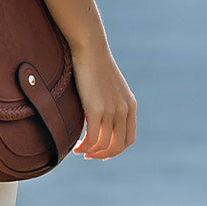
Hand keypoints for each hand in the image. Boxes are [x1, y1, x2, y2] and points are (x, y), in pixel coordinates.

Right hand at [70, 44, 136, 159]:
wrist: (90, 49)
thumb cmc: (94, 65)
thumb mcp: (107, 87)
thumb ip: (107, 103)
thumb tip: (95, 118)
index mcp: (130, 105)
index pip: (129, 138)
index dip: (116, 150)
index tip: (102, 154)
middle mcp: (125, 110)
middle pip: (119, 145)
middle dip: (104, 155)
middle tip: (89, 156)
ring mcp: (112, 110)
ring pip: (106, 144)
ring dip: (92, 152)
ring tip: (79, 151)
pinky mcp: (97, 109)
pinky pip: (93, 138)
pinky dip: (85, 147)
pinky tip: (76, 146)